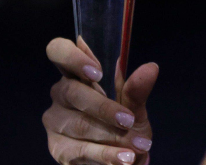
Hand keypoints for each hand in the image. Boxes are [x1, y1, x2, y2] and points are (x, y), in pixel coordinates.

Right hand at [43, 37, 158, 164]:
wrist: (123, 161)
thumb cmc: (125, 127)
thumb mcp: (134, 108)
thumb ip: (137, 90)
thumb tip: (151, 68)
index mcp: (77, 73)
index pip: (59, 51)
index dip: (72, 57)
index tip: (97, 72)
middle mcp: (61, 93)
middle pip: (73, 92)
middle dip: (104, 108)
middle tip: (129, 120)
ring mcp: (55, 121)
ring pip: (79, 124)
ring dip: (111, 137)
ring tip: (137, 147)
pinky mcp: (57, 147)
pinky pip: (80, 150)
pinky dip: (106, 155)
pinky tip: (124, 159)